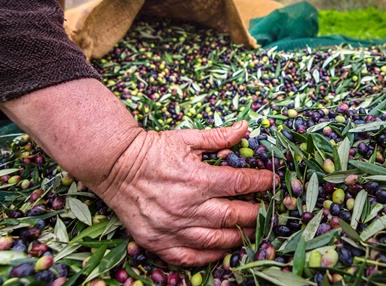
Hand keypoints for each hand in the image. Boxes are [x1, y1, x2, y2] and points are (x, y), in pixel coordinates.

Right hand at [91, 121, 275, 265]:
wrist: (114, 165)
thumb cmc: (152, 150)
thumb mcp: (186, 138)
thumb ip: (218, 136)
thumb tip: (246, 128)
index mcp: (197, 179)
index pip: (240, 184)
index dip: (261, 182)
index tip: (271, 181)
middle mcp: (188, 206)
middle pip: (234, 216)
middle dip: (255, 214)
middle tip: (266, 211)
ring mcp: (173, 227)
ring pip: (217, 240)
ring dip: (239, 237)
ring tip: (251, 231)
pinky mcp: (159, 241)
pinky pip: (190, 257)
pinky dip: (210, 256)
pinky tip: (223, 250)